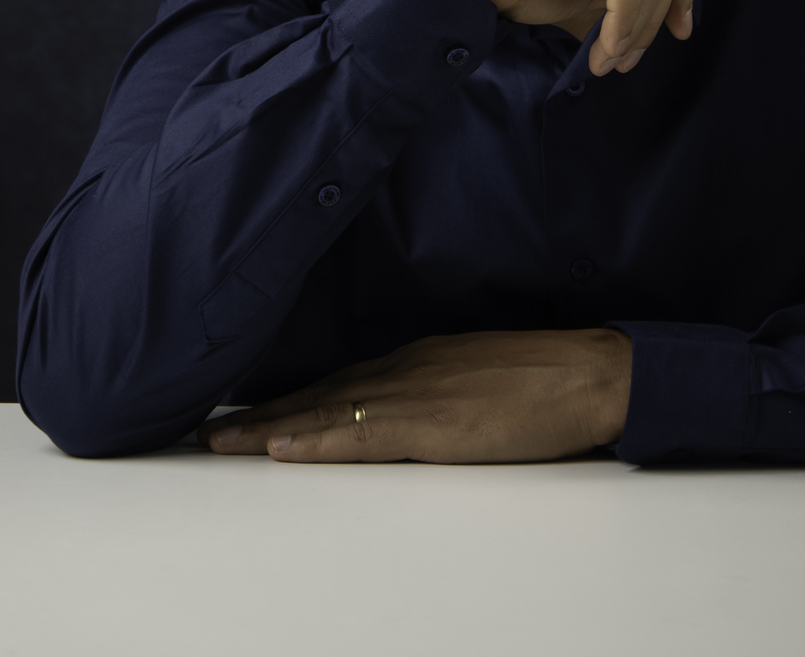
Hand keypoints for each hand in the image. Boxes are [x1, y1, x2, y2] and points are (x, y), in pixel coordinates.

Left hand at [198, 328, 631, 463]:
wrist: (593, 373)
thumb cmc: (552, 375)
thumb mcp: (483, 372)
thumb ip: (443, 384)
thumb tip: (418, 405)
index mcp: (421, 357)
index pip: (340, 380)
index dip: (291, 397)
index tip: (251, 411)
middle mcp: (407, 368)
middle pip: (320, 393)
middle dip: (264, 413)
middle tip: (211, 430)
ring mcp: (416, 393)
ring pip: (325, 412)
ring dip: (268, 428)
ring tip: (220, 443)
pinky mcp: (431, 424)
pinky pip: (358, 435)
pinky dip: (313, 440)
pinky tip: (278, 447)